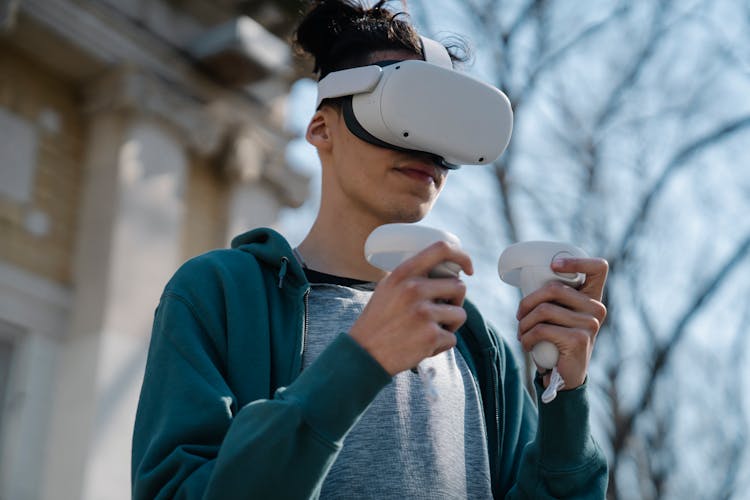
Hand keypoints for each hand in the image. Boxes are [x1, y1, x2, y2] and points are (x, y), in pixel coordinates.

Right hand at [350, 241, 473, 375]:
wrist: (365, 354)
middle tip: (440, 311)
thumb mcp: (387, 288)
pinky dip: (441, 344)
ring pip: (460, 314)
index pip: (441, 249)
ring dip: (450, 324)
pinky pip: (452, 338)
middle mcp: (414, 289)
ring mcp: (424, 313)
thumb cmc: (378, 321)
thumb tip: (442, 269)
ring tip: (429, 330)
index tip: (468, 268)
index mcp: (403, 274)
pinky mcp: (431, 336)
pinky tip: (422, 346)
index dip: (462, 256)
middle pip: (459, 286)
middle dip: (455, 301)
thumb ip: (410, 277)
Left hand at [516, 257, 607, 388]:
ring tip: (521, 332)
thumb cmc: (557, 339)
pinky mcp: (579, 340)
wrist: (565, 376)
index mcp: (593, 297)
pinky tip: (526, 344)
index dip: (576, 261)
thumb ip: (555, 297)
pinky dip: (527, 337)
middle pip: (553, 288)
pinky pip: (542, 329)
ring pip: (543, 310)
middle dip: (527, 302)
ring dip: (524, 323)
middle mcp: (596, 308)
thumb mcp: (560, 314)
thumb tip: (530, 275)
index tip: (554, 265)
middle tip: (519, 316)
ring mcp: (590, 324)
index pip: (598, 267)